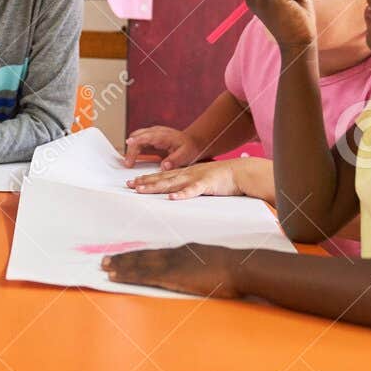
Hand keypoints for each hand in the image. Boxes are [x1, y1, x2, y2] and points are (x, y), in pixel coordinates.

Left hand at [102, 244, 243, 297]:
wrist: (237, 268)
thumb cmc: (231, 269)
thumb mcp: (212, 263)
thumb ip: (200, 267)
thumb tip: (195, 274)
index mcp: (184, 251)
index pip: (156, 253)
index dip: (139, 255)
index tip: (126, 257)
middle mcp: (174, 254)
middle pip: (143, 256)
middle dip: (123, 259)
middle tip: (105, 260)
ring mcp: (171, 264)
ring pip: (139, 264)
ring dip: (121, 266)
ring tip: (105, 267)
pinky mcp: (171, 275)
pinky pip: (143, 275)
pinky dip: (127, 275)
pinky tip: (116, 277)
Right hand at [123, 125, 197, 167]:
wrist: (192, 142)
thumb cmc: (189, 148)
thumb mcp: (185, 155)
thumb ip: (174, 161)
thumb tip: (164, 166)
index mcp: (163, 135)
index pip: (147, 136)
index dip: (137, 140)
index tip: (129, 143)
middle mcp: (156, 132)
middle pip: (137, 136)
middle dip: (131, 149)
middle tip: (128, 163)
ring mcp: (152, 133)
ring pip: (135, 137)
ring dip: (131, 149)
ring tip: (129, 163)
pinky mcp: (150, 137)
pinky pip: (138, 140)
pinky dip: (133, 148)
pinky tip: (132, 159)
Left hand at [127, 160, 241, 199]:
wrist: (242, 172)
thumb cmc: (224, 178)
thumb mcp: (203, 180)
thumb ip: (191, 186)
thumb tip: (179, 194)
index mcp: (187, 173)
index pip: (163, 176)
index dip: (148, 179)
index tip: (134, 182)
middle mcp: (188, 174)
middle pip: (162, 179)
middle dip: (145, 182)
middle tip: (128, 185)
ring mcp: (196, 178)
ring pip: (172, 183)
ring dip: (155, 187)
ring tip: (140, 189)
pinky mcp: (207, 185)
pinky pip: (192, 191)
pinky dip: (182, 195)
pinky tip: (171, 198)